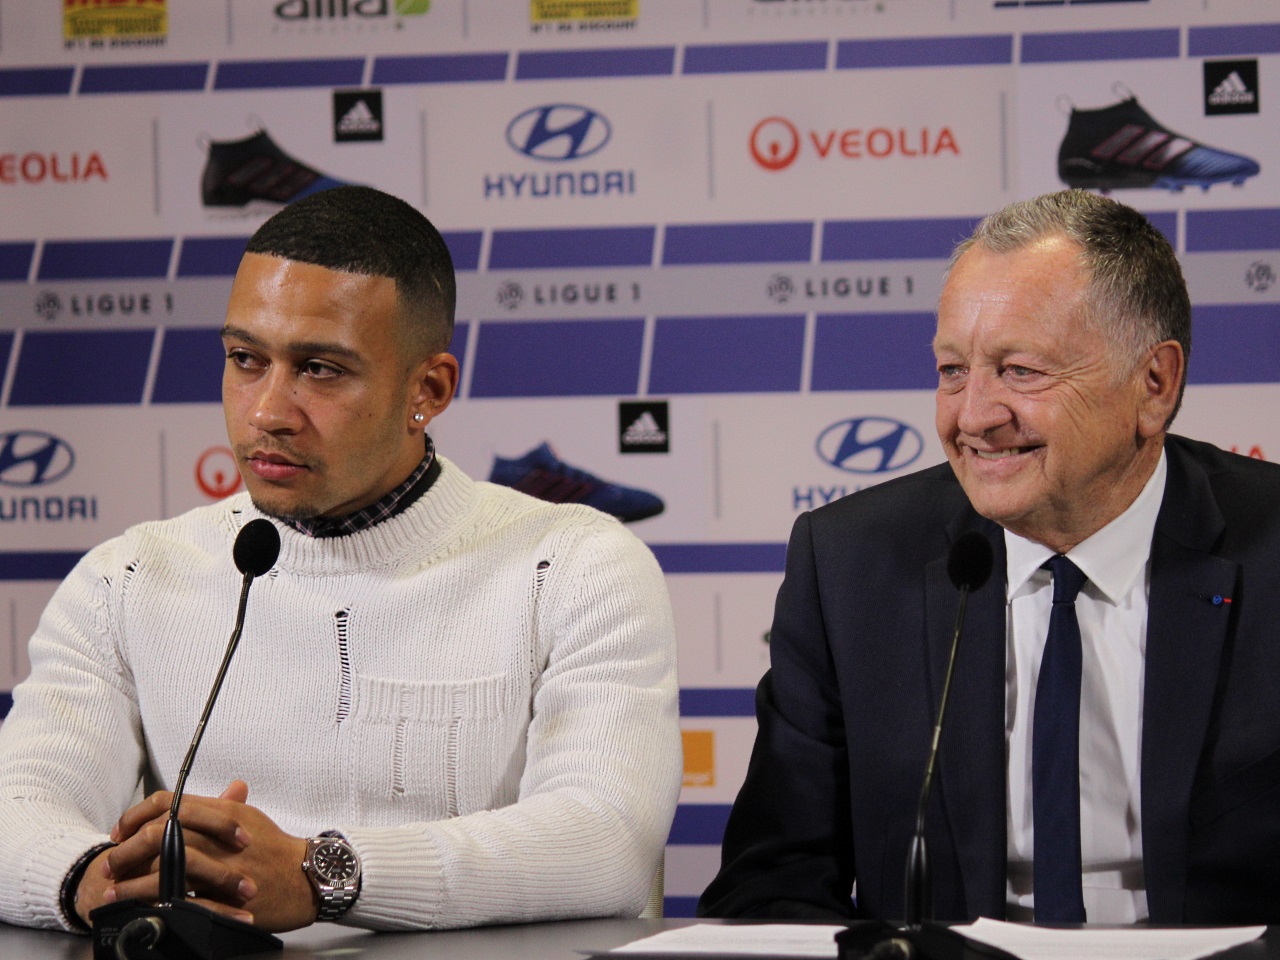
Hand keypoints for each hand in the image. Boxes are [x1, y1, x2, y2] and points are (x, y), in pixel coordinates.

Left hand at [81, 781, 318, 931]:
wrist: (306, 877)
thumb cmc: (276, 848)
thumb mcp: (248, 818)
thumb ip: (221, 806)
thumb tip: (201, 796)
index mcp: (221, 812)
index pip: (169, 803)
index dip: (137, 815)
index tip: (120, 833)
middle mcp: (218, 835)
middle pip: (160, 835)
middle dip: (127, 851)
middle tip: (108, 865)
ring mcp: (221, 866)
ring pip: (166, 869)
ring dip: (134, 883)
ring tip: (113, 894)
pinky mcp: (224, 896)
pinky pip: (182, 900)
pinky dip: (157, 905)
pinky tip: (141, 911)